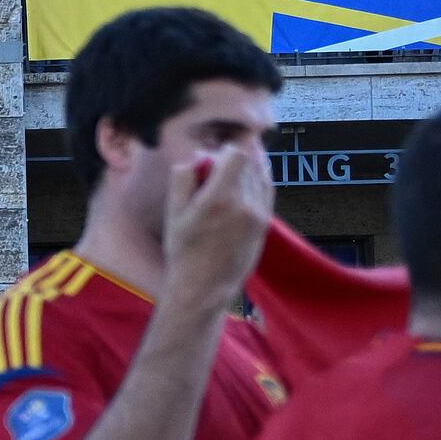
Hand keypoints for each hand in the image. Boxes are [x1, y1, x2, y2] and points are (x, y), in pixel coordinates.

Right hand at [164, 136, 276, 314]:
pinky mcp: (265, 224)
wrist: (205, 287)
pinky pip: (267, 191)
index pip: (238, 155)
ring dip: (246, 172)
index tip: (212, 160)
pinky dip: (257, 183)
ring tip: (228, 183)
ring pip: (260, 175)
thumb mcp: (173, 213)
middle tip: (216, 173)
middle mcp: (245, 203)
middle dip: (233, 162)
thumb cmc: (183, 251)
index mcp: (219, 198)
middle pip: (249, 163)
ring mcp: (259, 214)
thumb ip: (183, 178)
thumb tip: (197, 157)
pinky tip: (244, 189)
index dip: (225, 151)